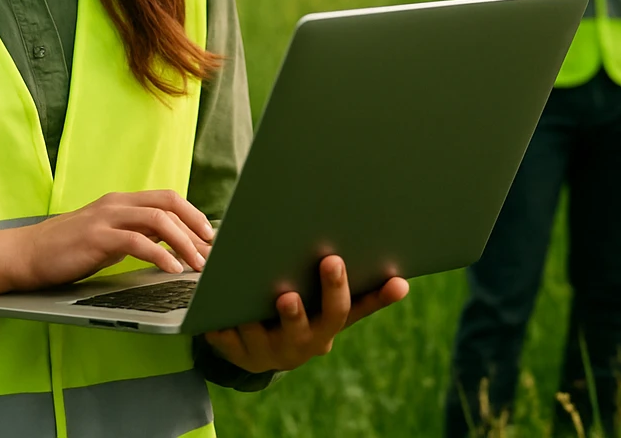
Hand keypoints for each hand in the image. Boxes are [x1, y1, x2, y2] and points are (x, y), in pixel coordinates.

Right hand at [0, 190, 213, 291]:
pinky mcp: (97, 238)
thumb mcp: (108, 239)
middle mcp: (116, 204)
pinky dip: (160, 255)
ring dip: (184, 243)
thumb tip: (170, 243)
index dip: (193, 215)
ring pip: (158, 220)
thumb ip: (135, 234)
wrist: (25, 255)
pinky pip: (138, 242)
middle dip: (195, 227)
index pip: (167, 199)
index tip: (210, 237)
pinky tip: (172, 269)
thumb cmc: (67, 251)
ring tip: (197, 264)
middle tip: (212, 251)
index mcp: (121, 202)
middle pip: (169, 204)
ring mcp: (106, 218)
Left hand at [202, 255, 408, 372]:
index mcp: (325, 328)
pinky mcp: (234, 349)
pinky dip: (224, 325)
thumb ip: (358, 295)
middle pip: (317, 322)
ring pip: (267, 332)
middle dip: (322, 297)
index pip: (352, 311)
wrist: (257, 353)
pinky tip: (218, 301)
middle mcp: (301, 342)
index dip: (377, 298)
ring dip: (271, 316)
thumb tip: (402, 281)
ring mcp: (267, 349)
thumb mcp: (324, 309)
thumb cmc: (300, 318)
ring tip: (278, 295)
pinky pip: (228, 338)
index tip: (398, 281)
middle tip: (324, 268)